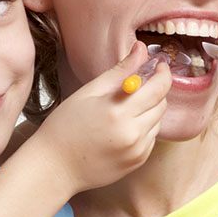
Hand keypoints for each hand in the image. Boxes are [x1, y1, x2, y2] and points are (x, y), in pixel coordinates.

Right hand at [31, 41, 170, 193]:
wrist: (54, 167)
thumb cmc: (65, 126)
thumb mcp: (89, 92)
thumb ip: (120, 71)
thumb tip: (141, 49)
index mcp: (119, 111)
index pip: (158, 88)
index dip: (163, 73)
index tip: (159, 66)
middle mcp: (132, 133)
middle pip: (162, 104)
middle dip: (156, 91)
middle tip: (140, 84)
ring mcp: (137, 150)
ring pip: (158, 121)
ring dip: (149, 110)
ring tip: (126, 108)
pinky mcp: (137, 162)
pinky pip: (151, 138)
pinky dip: (144, 128)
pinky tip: (123, 127)